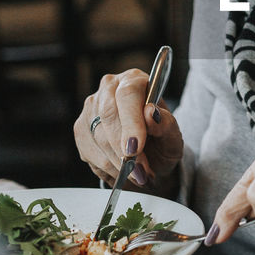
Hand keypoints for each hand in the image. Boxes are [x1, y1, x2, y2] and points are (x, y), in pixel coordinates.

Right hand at [74, 68, 183, 187]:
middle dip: (123, 149)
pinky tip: (122, 171)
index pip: (128, 95)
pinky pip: (89, 152)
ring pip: (97, 137)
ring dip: (117, 163)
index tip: (136, 148)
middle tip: (139, 172)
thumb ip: (166, 124)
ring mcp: (91, 107)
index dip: (130, 122)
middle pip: (108, 115)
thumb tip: (151, 113)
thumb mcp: (173, 135)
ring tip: (137, 174)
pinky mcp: (81, 128)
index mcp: (134, 80)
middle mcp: (109, 88)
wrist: (151, 155)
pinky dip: (107, 168)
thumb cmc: (162, 140)